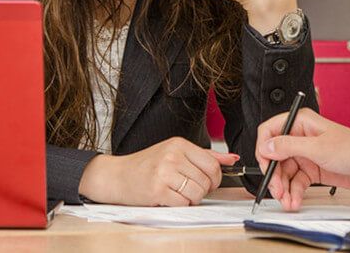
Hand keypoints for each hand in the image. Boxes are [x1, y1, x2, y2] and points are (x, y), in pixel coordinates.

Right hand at [78, 137, 238, 205]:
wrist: (117, 176)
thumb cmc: (147, 165)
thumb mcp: (175, 153)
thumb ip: (205, 156)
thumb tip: (232, 158)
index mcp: (179, 144)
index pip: (212, 164)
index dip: (216, 178)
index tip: (209, 183)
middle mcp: (173, 156)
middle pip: (206, 180)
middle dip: (203, 190)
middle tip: (190, 189)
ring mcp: (164, 172)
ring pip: (197, 193)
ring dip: (192, 199)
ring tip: (179, 193)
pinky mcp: (157, 190)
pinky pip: (183, 203)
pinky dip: (180, 205)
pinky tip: (169, 198)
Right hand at [255, 108, 349, 210]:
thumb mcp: (319, 148)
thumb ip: (290, 146)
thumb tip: (267, 146)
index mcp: (301, 123)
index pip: (270, 130)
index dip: (264, 148)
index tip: (265, 165)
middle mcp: (301, 137)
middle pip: (275, 156)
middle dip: (274, 175)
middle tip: (276, 190)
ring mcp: (306, 154)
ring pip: (284, 172)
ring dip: (283, 188)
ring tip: (287, 200)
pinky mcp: (312, 170)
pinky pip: (295, 182)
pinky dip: (293, 192)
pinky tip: (294, 200)